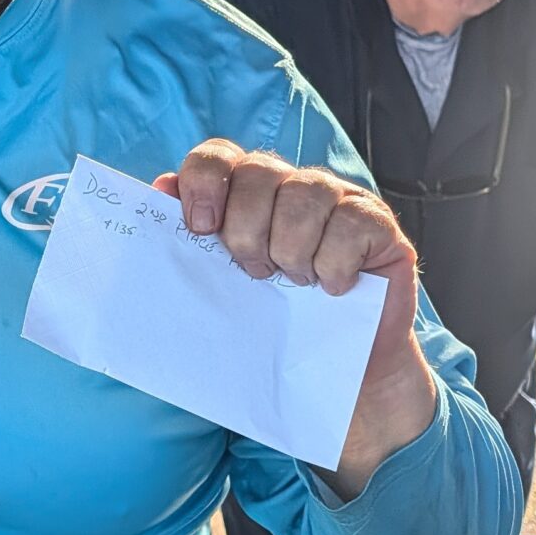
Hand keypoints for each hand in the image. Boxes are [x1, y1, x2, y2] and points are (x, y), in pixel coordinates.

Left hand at [156, 144, 433, 497]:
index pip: (217, 156)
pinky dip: (334, 264)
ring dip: (292, 250)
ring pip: (306, 193)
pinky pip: (350, 222)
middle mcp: (291, 186)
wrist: (339, 378)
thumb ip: (190, 248)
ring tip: (295, 284)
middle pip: (258, 172)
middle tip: (255, 274)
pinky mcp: (378, 224)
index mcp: (247, 195)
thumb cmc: (274, 329)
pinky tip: (333, 290)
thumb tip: (157, 191)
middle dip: (246, 230)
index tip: (200, 228)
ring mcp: (339, 199)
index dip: (204, 182)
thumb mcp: (223, 292)